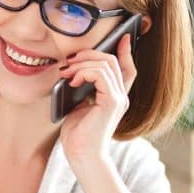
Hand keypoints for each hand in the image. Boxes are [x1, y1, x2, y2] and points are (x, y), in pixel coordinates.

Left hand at [57, 32, 137, 166]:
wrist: (81, 156)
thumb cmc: (78, 135)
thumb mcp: (79, 106)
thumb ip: (83, 90)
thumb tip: (73, 71)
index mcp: (114, 97)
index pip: (127, 69)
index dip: (126, 52)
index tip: (123, 37)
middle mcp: (120, 97)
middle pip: (112, 61)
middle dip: (89, 54)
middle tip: (70, 61)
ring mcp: (118, 99)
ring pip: (106, 65)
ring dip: (82, 63)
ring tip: (66, 72)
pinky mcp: (112, 102)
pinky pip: (101, 74)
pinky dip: (84, 72)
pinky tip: (73, 80)